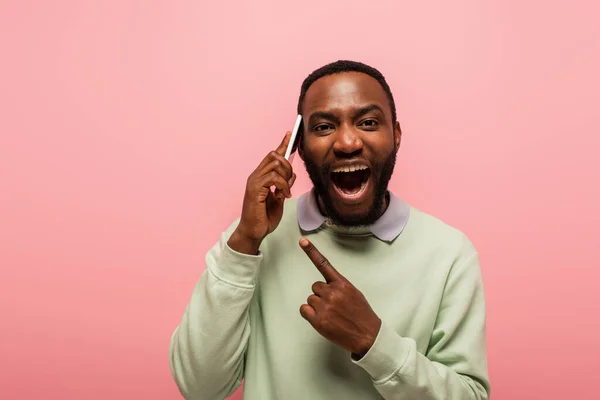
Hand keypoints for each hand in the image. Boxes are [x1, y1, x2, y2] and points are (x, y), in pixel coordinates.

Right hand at [228, 132, 296, 254]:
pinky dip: (283, 186)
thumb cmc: (264, 218)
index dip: (282, 144)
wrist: (254, 232)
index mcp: (261, 177)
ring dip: (286, 178)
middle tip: (289, 183)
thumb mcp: (280, 199)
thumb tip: (292, 175)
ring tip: (285, 192)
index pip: (272, 156)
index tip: (290, 134)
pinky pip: (274, 178)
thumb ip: (285, 186)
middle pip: (275, 155)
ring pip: (276, 164)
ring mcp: (254, 181)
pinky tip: (283, 196)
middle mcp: (256, 175)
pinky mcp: (255, 188)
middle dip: (288, 166)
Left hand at [299, 238, 381, 357]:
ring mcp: (325, 306)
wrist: (368, 336)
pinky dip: (310, 314)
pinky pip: (304, 310)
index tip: (302, 241)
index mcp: (342, 284)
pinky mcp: (318, 320)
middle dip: (322, 295)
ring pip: (310, 299)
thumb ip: (339, 287)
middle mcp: (332, 293)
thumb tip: (326, 287)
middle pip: (315, 287)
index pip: (324, 264)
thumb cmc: (362, 315)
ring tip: (332, 315)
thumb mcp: (354, 293)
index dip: (311, 251)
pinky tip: (322, 319)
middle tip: (334, 306)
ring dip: (318, 306)